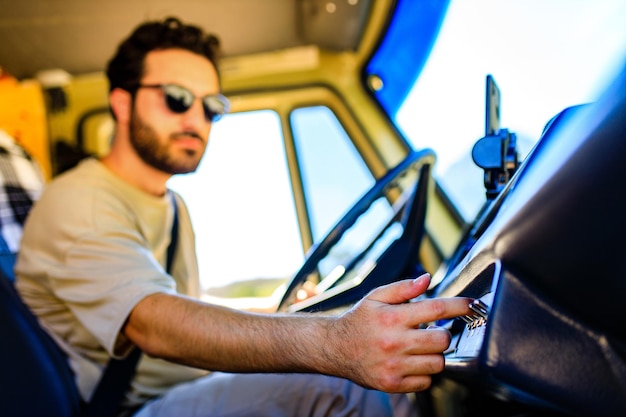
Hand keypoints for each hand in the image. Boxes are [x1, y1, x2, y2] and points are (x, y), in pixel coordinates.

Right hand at [325, 273, 471, 392]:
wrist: (335, 348)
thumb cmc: (359, 321)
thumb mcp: (376, 297)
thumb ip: (403, 288)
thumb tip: (427, 280)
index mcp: (392, 318)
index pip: (436, 309)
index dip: (458, 306)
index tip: (471, 304)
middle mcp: (394, 342)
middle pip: (442, 339)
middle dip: (443, 334)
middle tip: (432, 331)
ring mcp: (394, 365)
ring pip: (438, 363)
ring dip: (435, 354)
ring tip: (421, 348)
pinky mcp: (392, 383)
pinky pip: (426, 381)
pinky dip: (424, 372)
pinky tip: (412, 362)